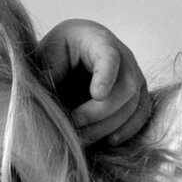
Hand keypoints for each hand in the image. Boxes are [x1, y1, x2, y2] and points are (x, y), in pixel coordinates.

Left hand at [38, 19, 152, 145]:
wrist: (68, 55)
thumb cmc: (54, 56)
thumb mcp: (45, 59)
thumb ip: (47, 78)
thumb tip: (40, 105)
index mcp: (96, 40)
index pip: (109, 57)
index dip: (106, 76)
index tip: (96, 95)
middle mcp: (123, 55)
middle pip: (125, 87)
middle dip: (99, 112)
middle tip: (74, 123)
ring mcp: (135, 75)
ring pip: (133, 105)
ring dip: (108, 126)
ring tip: (82, 138)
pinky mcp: (138, 94)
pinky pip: (142, 114)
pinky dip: (127, 130)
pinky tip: (109, 141)